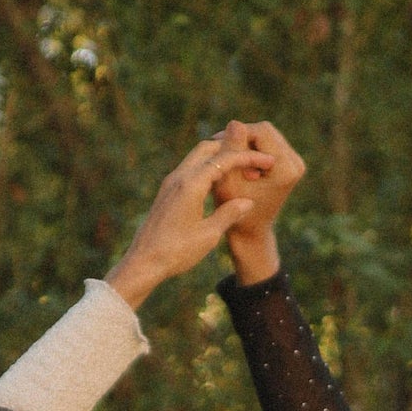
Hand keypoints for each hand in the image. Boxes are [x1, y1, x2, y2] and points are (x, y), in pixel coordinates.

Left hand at [104, 134, 274, 309]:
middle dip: (233, 150)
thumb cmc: (176, 252)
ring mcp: (171, 182)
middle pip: (209, 148)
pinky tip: (218, 183)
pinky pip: (190, 170)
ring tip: (239, 171)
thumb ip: (229, 214)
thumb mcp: (208, 235)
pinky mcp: (167, 191)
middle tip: (252, 161)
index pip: (225, 159)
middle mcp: (179, 177)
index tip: (268, 162)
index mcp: (191, 184)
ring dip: (219, 159)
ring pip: (198, 157)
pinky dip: (207, 169)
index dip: (249, 158)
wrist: (143, 263)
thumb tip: (248, 201)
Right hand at [211, 119, 306, 284]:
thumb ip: (232, 152)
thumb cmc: (234, 212)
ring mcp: (296, 163)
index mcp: (285, 169)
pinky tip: (239, 163)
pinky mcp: (291, 164)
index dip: (238, 133)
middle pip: (265, 130)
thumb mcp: (229, 182)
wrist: (251, 233)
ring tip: (228, 157)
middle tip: (220, 149)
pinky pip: (268, 143)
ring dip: (245, 142)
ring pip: (266, 134)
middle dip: (242, 137)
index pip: (261, 131)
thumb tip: (234, 122)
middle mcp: (296, 163)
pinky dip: (252, 148)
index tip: (218, 145)